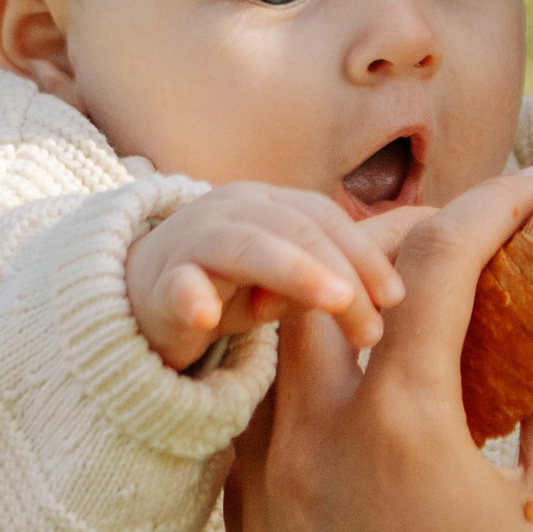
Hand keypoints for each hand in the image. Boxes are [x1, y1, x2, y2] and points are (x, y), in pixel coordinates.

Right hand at [128, 182, 414, 367]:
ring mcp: (193, 240)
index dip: (363, 254)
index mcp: (270, 206)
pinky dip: (192, 297)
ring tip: (333, 300)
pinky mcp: (158, 281)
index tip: (397, 298)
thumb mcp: (281, 285)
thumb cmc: (226, 287)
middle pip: (298, 231)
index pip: (325, 219)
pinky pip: (176, 285)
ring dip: (294, 271)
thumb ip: (324, 283)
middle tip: (374, 325)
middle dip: (343, 274)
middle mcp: (234, 210)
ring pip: (248, 246)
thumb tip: (388, 302)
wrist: (136, 296)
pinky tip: (208, 318)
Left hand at [226, 168, 532, 531]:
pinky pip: (252, 438)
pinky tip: (355, 416)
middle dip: (389, 246)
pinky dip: (299, 401)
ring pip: (272, 356)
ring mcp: (263, 496)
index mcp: (400, 423)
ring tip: (398, 322)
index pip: (439, 262)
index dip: (496, 206)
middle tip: (457, 248)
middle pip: (324, 281)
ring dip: (331, 318)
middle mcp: (312, 443)